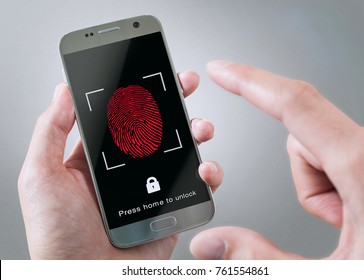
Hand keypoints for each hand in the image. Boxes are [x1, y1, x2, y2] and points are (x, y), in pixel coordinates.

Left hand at [18, 71, 222, 258]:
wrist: (87, 279)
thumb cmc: (58, 237)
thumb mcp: (41, 176)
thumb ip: (51, 131)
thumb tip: (63, 92)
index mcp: (98, 159)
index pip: (123, 116)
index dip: (139, 93)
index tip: (151, 73)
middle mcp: (128, 170)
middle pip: (158, 128)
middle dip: (175, 103)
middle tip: (185, 85)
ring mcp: (152, 187)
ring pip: (182, 151)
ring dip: (197, 132)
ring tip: (200, 127)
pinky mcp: (171, 207)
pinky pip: (197, 185)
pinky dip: (209, 172)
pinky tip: (205, 168)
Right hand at [190, 60, 363, 258]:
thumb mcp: (329, 275)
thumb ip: (262, 259)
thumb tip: (213, 242)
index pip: (296, 105)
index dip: (250, 82)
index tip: (224, 71)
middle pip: (304, 137)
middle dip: (305, 179)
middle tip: (336, 220)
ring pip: (323, 145)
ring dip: (324, 181)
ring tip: (355, 217)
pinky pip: (346, 149)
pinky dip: (343, 177)